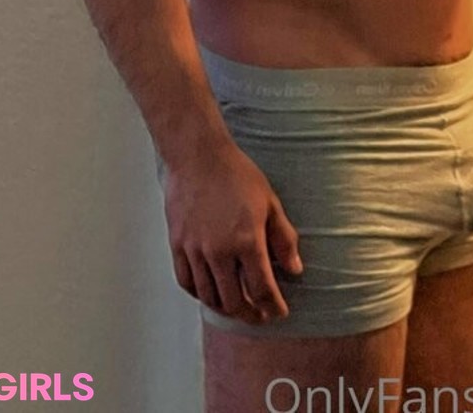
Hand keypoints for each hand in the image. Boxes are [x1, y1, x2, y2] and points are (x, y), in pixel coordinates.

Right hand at [162, 138, 303, 324]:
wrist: (199, 157)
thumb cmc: (237, 175)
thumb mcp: (270, 203)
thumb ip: (284, 239)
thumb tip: (295, 269)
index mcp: (246, 241)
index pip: (262, 289)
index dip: (273, 307)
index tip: (279, 312)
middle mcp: (219, 252)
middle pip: (235, 300)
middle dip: (250, 314)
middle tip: (260, 316)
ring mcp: (195, 251)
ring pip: (209, 297)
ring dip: (225, 309)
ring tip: (237, 308)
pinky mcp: (178, 245)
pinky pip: (187, 282)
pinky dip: (199, 294)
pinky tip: (210, 294)